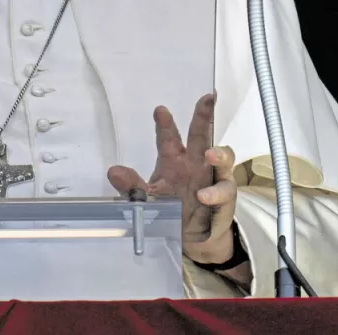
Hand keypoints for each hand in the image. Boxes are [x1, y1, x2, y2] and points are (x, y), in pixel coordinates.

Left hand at [107, 94, 238, 264]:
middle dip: (204, 116)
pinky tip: (204, 196)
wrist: (192, 238)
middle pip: (202, 135)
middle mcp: (195, 163)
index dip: (165, 124)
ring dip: (219, 153)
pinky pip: (224, 191)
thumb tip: (113, 171)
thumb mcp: (147, 199)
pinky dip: (215, 192)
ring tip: (210, 154)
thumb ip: (131, 186)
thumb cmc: (171, 209)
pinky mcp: (224, 197)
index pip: (169, 138)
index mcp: (174, 160)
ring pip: (222, 158)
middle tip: (207, 99)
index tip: (160, 110)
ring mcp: (212, 178)